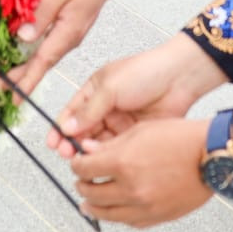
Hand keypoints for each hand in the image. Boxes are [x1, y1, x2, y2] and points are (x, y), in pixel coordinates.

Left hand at [0, 0, 127, 100]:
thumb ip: (40, 14)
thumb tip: (23, 38)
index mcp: (68, 31)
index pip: (43, 62)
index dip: (26, 80)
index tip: (12, 96)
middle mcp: (69, 37)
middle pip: (40, 64)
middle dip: (16, 79)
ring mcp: (69, 33)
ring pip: (42, 55)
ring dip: (22, 68)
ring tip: (1, 78)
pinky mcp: (68, 25)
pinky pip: (46, 44)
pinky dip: (31, 53)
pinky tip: (18, 53)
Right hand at [49, 35, 225, 155]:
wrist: (179, 78)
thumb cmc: (146, 72)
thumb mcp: (110, 87)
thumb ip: (89, 109)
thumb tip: (67, 127)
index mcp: (95, 91)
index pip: (72, 112)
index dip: (61, 128)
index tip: (53, 142)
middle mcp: (105, 108)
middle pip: (83, 131)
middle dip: (73, 143)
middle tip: (67, 154)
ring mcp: (120, 123)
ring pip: (98, 142)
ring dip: (88, 151)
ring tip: (83, 158)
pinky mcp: (134, 136)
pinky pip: (116, 149)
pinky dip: (106, 155)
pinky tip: (101, 159)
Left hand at [70, 119, 209, 227]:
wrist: (211, 156)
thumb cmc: (182, 139)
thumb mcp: (141, 131)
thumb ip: (111, 144)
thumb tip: (89, 151)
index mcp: (123, 163)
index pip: (84, 169)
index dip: (76, 164)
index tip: (77, 162)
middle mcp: (131, 188)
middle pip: (91, 194)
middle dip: (82, 186)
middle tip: (81, 181)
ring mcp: (144, 206)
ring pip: (106, 213)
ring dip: (93, 206)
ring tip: (88, 203)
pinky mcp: (157, 217)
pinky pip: (129, 222)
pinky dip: (118, 215)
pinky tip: (115, 210)